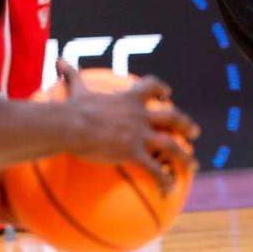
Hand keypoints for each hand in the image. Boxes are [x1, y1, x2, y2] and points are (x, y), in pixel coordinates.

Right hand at [57, 60, 199, 193]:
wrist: (71, 125)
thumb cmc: (72, 108)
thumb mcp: (75, 89)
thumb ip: (71, 75)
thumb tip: (58, 60)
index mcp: (129, 99)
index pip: (151, 87)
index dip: (161, 89)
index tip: (167, 94)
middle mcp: (140, 116)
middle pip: (172, 118)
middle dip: (186, 125)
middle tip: (194, 132)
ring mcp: (140, 135)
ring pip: (172, 146)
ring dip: (185, 156)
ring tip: (193, 166)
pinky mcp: (135, 153)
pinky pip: (155, 170)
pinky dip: (164, 180)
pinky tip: (168, 191)